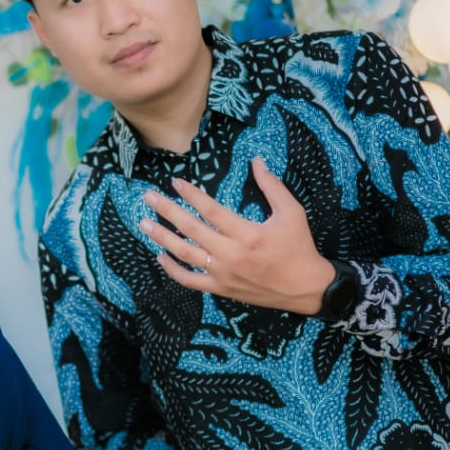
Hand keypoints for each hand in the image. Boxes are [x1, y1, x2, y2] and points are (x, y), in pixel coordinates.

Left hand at [140, 158, 333, 314]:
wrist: (305, 288)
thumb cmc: (299, 247)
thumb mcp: (292, 212)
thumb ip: (272, 186)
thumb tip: (256, 160)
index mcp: (248, 234)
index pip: (211, 210)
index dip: (191, 195)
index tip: (175, 182)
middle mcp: (231, 255)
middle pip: (191, 229)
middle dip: (167, 211)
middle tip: (148, 197)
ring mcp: (223, 274)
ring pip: (185, 255)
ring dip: (162, 238)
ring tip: (144, 223)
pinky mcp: (221, 289)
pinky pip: (190, 281)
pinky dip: (172, 270)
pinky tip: (160, 256)